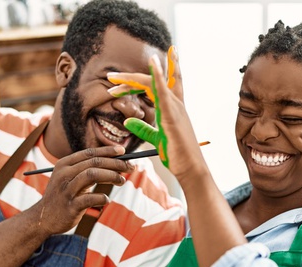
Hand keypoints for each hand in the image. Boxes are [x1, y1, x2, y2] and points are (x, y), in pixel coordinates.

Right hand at [35, 145, 133, 234]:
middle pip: (94, 162)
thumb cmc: (64, 196)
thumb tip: (115, 163)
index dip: (108, 151)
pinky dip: (102, 197)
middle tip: (130, 167)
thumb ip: (88, 170)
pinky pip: (89, 198)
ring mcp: (66, 190)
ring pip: (92, 175)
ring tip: (122, 181)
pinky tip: (107, 199)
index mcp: (64, 164)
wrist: (44, 218)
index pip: (89, 153)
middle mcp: (64, 174)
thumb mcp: (71, 179)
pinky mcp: (70, 206)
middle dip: (115, 163)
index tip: (123, 151)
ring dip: (111, 176)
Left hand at [107, 47, 203, 178]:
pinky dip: (158, 76)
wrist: (190, 168)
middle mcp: (176, 104)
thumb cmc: (177, 154)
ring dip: (132, 78)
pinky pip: (164, 91)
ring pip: (154, 82)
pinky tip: (152, 63)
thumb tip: (127, 120)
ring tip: (113, 76)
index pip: (159, 85)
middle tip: (111, 76)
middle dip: (130, 77)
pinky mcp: (173, 114)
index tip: (125, 77)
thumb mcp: (156, 138)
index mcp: (172, 108)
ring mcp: (175, 107)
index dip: (146, 75)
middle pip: (153, 81)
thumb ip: (143, 128)